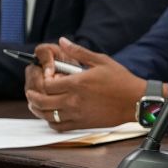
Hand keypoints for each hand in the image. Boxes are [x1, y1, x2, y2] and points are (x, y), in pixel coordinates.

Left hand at [24, 37, 146, 130]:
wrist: (136, 101)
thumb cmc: (121, 80)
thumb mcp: (101, 60)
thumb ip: (79, 52)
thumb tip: (63, 41)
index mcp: (77, 83)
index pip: (47, 84)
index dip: (42, 80)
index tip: (46, 77)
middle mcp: (73, 100)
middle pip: (42, 101)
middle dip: (33, 96)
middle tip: (31, 92)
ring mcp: (77, 114)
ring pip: (47, 115)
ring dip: (38, 109)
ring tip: (36, 104)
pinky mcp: (82, 124)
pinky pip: (58, 126)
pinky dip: (51, 122)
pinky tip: (52, 116)